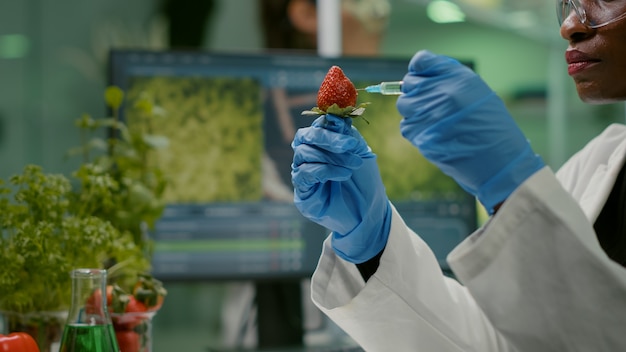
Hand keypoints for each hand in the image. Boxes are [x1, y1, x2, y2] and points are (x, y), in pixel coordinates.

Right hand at [291, 114, 390, 262]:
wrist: (368, 212)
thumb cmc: (364, 181)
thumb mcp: (359, 152)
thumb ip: (347, 135)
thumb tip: (337, 116)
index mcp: (320, 143)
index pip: (316, 125)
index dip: (329, 123)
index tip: (346, 127)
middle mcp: (308, 155)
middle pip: (306, 136)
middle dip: (329, 138)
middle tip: (350, 145)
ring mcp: (302, 172)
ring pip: (304, 153)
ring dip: (331, 157)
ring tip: (353, 165)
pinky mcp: (302, 191)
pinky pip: (305, 173)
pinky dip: (326, 170)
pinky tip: (344, 174)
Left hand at [397, 50, 543, 213]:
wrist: (499, 160)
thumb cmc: (492, 126)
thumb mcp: (477, 91)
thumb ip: (449, 79)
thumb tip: (421, 74)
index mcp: (457, 77)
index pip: (421, 61)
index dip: (419, 70)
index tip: (422, 78)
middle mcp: (440, 92)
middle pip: (409, 84)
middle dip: (416, 92)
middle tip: (431, 103)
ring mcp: (428, 114)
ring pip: (404, 105)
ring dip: (414, 111)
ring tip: (435, 120)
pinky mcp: (421, 135)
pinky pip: (407, 126)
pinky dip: (415, 129)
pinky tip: (433, 133)